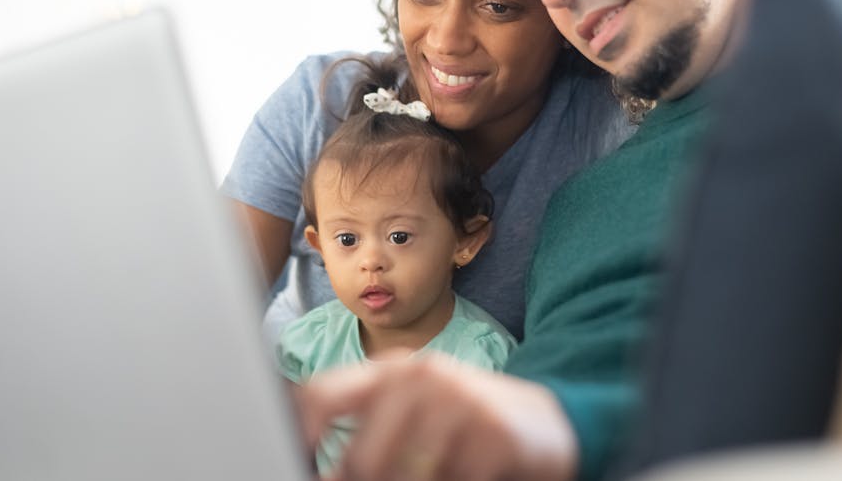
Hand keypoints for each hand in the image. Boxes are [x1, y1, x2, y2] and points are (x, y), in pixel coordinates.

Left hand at [296, 353, 577, 480]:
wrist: (547, 421)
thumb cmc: (465, 418)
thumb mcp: (414, 405)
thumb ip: (364, 422)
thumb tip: (314, 460)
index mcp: (393, 372)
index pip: (322, 395)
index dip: (299, 433)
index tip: (293, 462)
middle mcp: (422, 379)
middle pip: (362, 460)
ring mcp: (460, 404)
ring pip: (404, 479)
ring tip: (436, 473)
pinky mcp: (494, 437)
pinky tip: (471, 475)